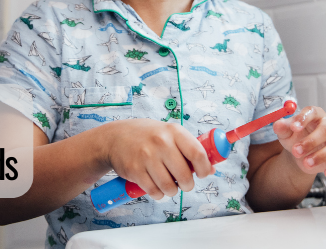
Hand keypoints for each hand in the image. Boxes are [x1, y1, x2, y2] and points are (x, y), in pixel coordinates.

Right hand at [100, 120, 214, 199]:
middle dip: (187, 185)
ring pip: (170, 187)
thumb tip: (211, 168)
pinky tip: (156, 187)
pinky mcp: (135, 170)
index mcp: (173, 131)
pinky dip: (158, 194)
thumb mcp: (168, 134)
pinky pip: (154, 192)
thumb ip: (188, 148)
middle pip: (185, 175)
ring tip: (169, 185)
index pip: (198, 153)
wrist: (114, 138)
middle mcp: (161, 142)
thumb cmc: (147, 136)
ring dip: (172, 191)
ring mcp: (146, 157)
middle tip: (184, 183)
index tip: (203, 174)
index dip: (204, 168)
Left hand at [273, 106, 325, 177]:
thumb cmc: (296, 137)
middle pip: (325, 130)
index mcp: (315, 114)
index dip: (303, 119)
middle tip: (296, 151)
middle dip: (311, 141)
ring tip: (306, 163)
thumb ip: (282, 128)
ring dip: (321, 155)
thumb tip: (277, 125)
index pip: (312, 112)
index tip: (294, 127)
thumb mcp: (286, 132)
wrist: (302, 153)